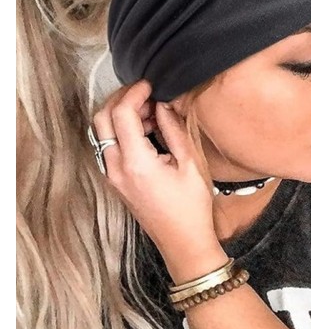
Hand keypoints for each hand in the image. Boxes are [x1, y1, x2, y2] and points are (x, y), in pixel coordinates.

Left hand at [91, 80, 220, 264]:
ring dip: (119, 114)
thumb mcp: (190, 163)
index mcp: (136, 162)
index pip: (121, 113)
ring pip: (101, 131)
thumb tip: (163, 104)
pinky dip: (120, 130)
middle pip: (101, 118)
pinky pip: (108, 146)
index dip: (134, 92)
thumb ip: (173, 129)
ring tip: (150, 112)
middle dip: (120, 98)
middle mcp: (116, 168)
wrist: (183, 243)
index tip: (151, 85)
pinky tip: (145, 130)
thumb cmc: (191, 207)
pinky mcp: (115, 181)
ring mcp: (112, 176)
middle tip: (146, 93)